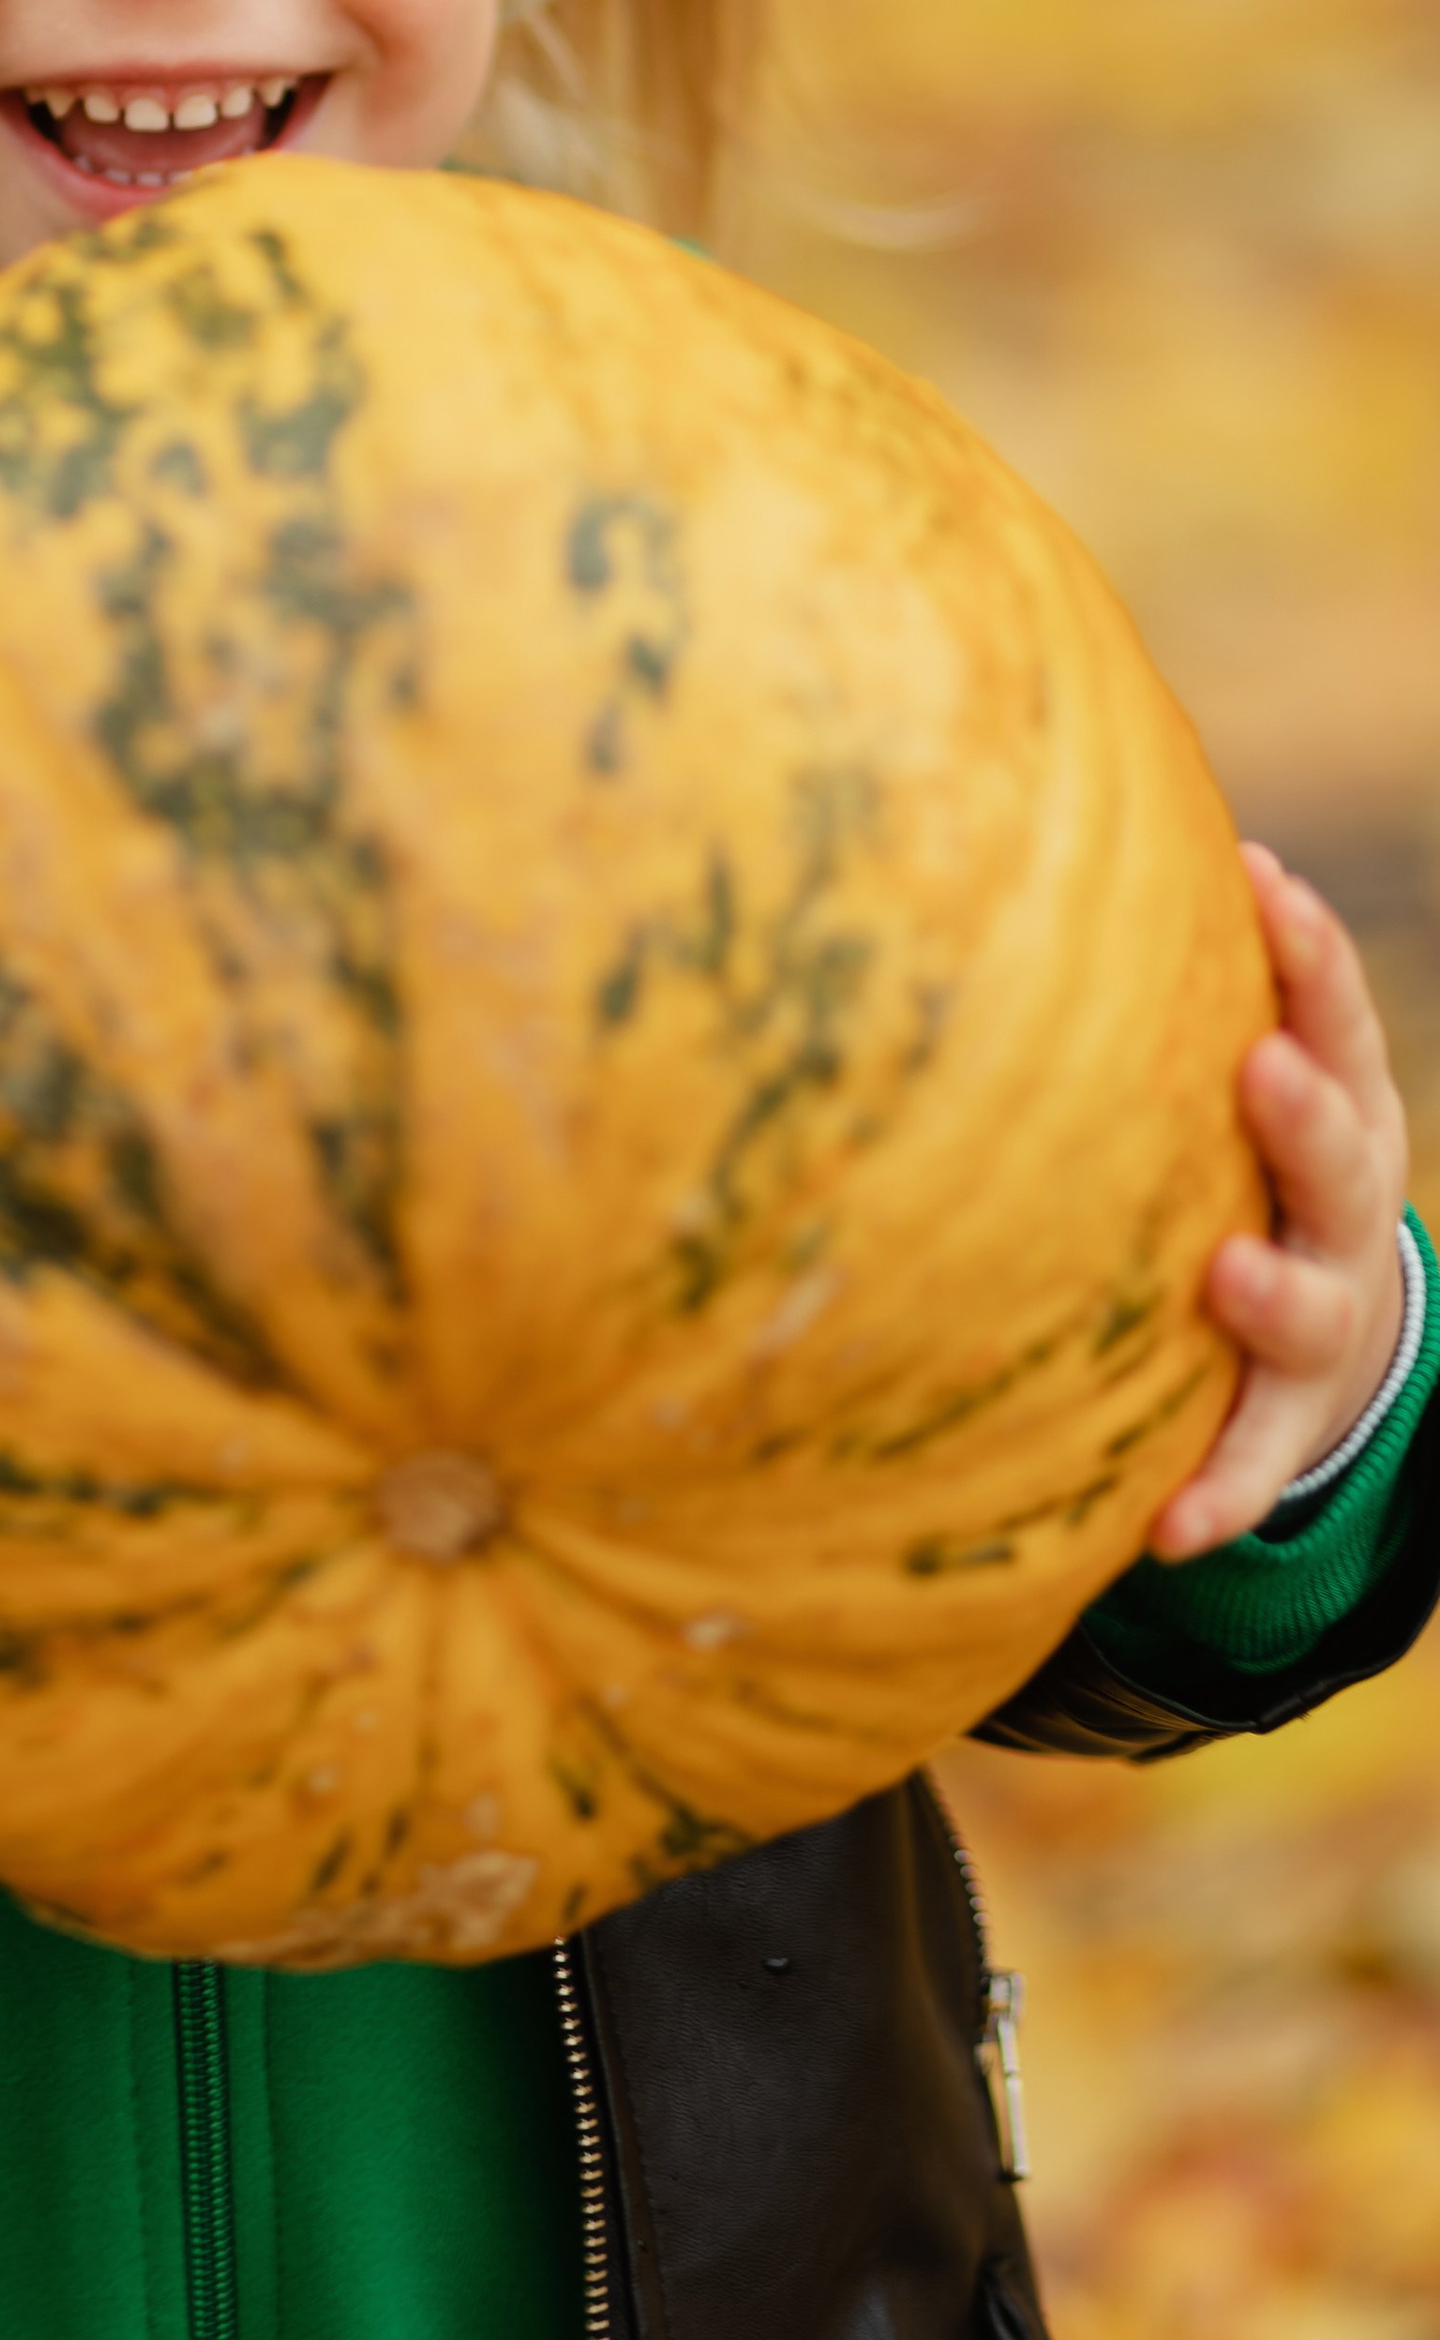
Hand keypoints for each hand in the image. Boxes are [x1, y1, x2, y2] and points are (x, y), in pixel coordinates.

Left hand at [1148, 843, 1412, 1560]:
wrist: (1313, 1330)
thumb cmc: (1223, 1158)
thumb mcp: (1214, 1068)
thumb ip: (1147, 982)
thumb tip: (1001, 810)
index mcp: (1328, 1105)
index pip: (1329, 1013)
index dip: (1306, 949)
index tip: (1261, 877)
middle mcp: (1337, 1208)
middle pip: (1339, 1153)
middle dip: (1304, 1108)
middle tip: (1258, 1067)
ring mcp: (1320, 1319)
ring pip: (1309, 1308)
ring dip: (1272, 1290)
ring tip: (1224, 1274)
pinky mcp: (1279, 1426)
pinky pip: (1249, 1463)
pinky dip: (1216, 1492)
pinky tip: (1163, 1529)